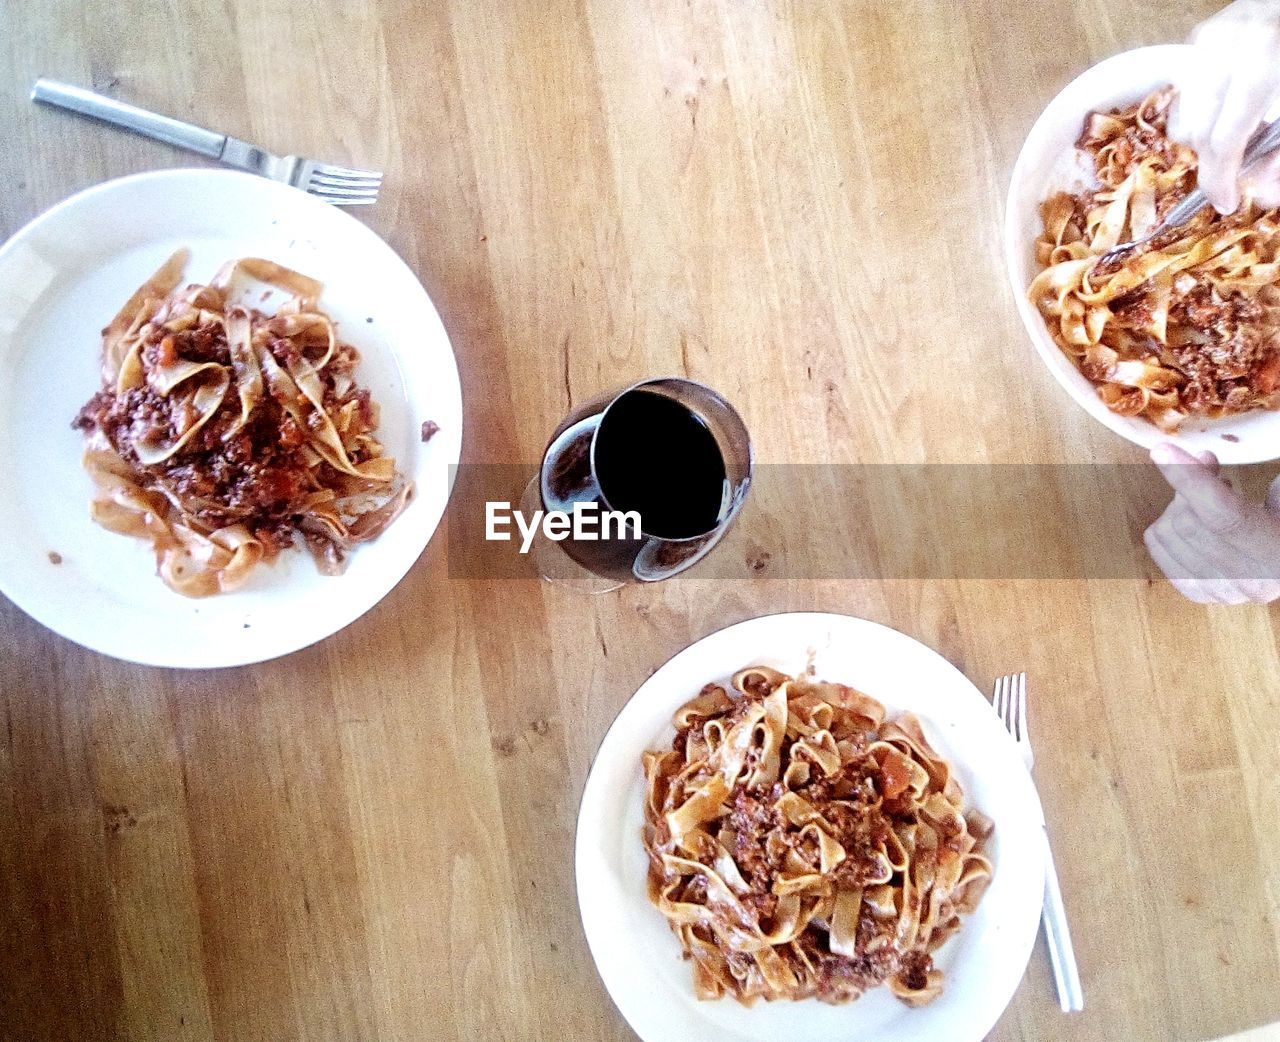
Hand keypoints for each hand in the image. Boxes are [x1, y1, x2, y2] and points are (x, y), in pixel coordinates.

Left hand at [1144, 442, 1279, 603]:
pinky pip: (1157, 547)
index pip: (1224, 516)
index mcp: (1279, 555)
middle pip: (1189, 522)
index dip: (1190, 480)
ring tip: (1208, 495)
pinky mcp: (1199, 592)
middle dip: (1189, 484)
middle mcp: (1252, 581)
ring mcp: (1223, 592)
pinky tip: (1195, 516)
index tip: (1162, 451)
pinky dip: (1168, 522)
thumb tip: (1202, 461)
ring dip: (1179, 503)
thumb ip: (1267, 482)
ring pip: (1168, 534)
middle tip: (1208, 464)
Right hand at [1169, 0, 1279, 212]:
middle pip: (1197, 133)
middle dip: (1214, 160)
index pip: (1223, 141)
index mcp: (1260, 67)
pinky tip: (1229, 103)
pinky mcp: (1202, 36)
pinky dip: (1203, 108)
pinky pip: (1186, 92)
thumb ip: (1279, 151)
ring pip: (1185, 117)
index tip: (1224, 203)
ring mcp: (1210, 41)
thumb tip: (1255, 192)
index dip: (1220, 180)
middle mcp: (1227, 50)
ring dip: (1206, 134)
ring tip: (1236, 130)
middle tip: (1232, 171)